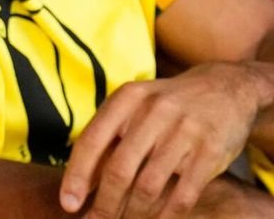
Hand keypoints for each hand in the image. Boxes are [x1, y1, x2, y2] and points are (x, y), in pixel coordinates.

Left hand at [59, 63, 259, 217]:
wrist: (227, 88)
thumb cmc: (167, 106)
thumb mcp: (134, 109)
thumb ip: (107, 139)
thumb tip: (79, 183)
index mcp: (126, 99)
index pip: (92, 141)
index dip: (76, 176)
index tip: (68, 204)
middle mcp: (153, 111)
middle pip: (119, 169)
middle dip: (104, 203)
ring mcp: (184, 130)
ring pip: (149, 185)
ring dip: (133, 212)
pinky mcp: (211, 150)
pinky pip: (184, 193)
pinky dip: (167, 214)